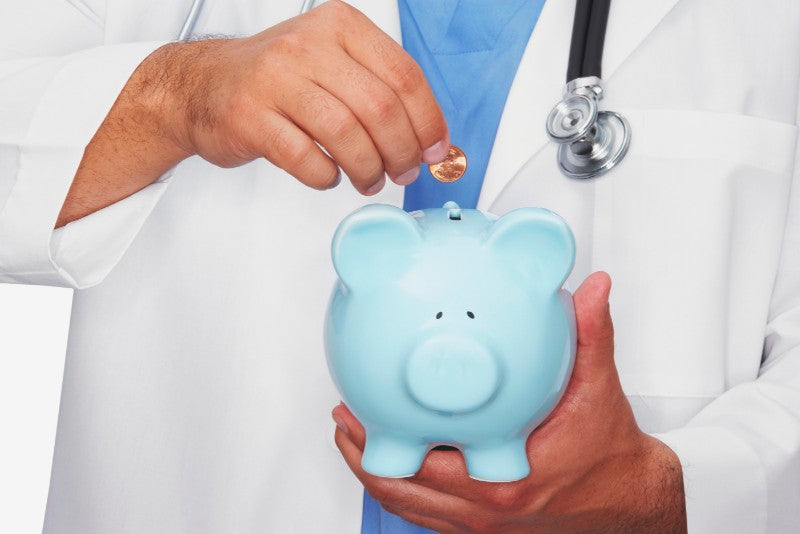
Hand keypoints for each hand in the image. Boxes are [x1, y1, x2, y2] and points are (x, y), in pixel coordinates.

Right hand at [57, 0, 447, 225]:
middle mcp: (307, 45)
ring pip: (346, 135)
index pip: (404, 75)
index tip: (435, 150)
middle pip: (380, 108)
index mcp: (338, 26)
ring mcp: (275, 79)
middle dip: (401, 152)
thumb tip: (431, 140)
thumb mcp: (333, 63)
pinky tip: (328, 174)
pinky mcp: (250, 117)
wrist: (202, 85)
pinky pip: (306, 160)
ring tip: (368, 179)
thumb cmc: (278, 80)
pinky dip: (326, 177)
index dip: (428, 121)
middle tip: (402, 172)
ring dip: (367, 169)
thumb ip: (380, 90)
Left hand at [333, 272, 687, 533]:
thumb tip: (591, 289)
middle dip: (366, 451)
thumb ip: (591, 335)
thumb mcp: (599, 390)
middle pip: (403, 487)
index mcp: (508, 479)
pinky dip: (405, 489)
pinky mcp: (482, 528)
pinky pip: (427, 514)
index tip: (364, 405)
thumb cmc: (609, 454)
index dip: (384, 439)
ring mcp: (481, 524)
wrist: (627, 500)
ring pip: (408, 506)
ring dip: (377, 471)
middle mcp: (487, 509)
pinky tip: (399, 460)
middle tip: (347, 415)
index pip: (427, 464)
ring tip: (354, 436)